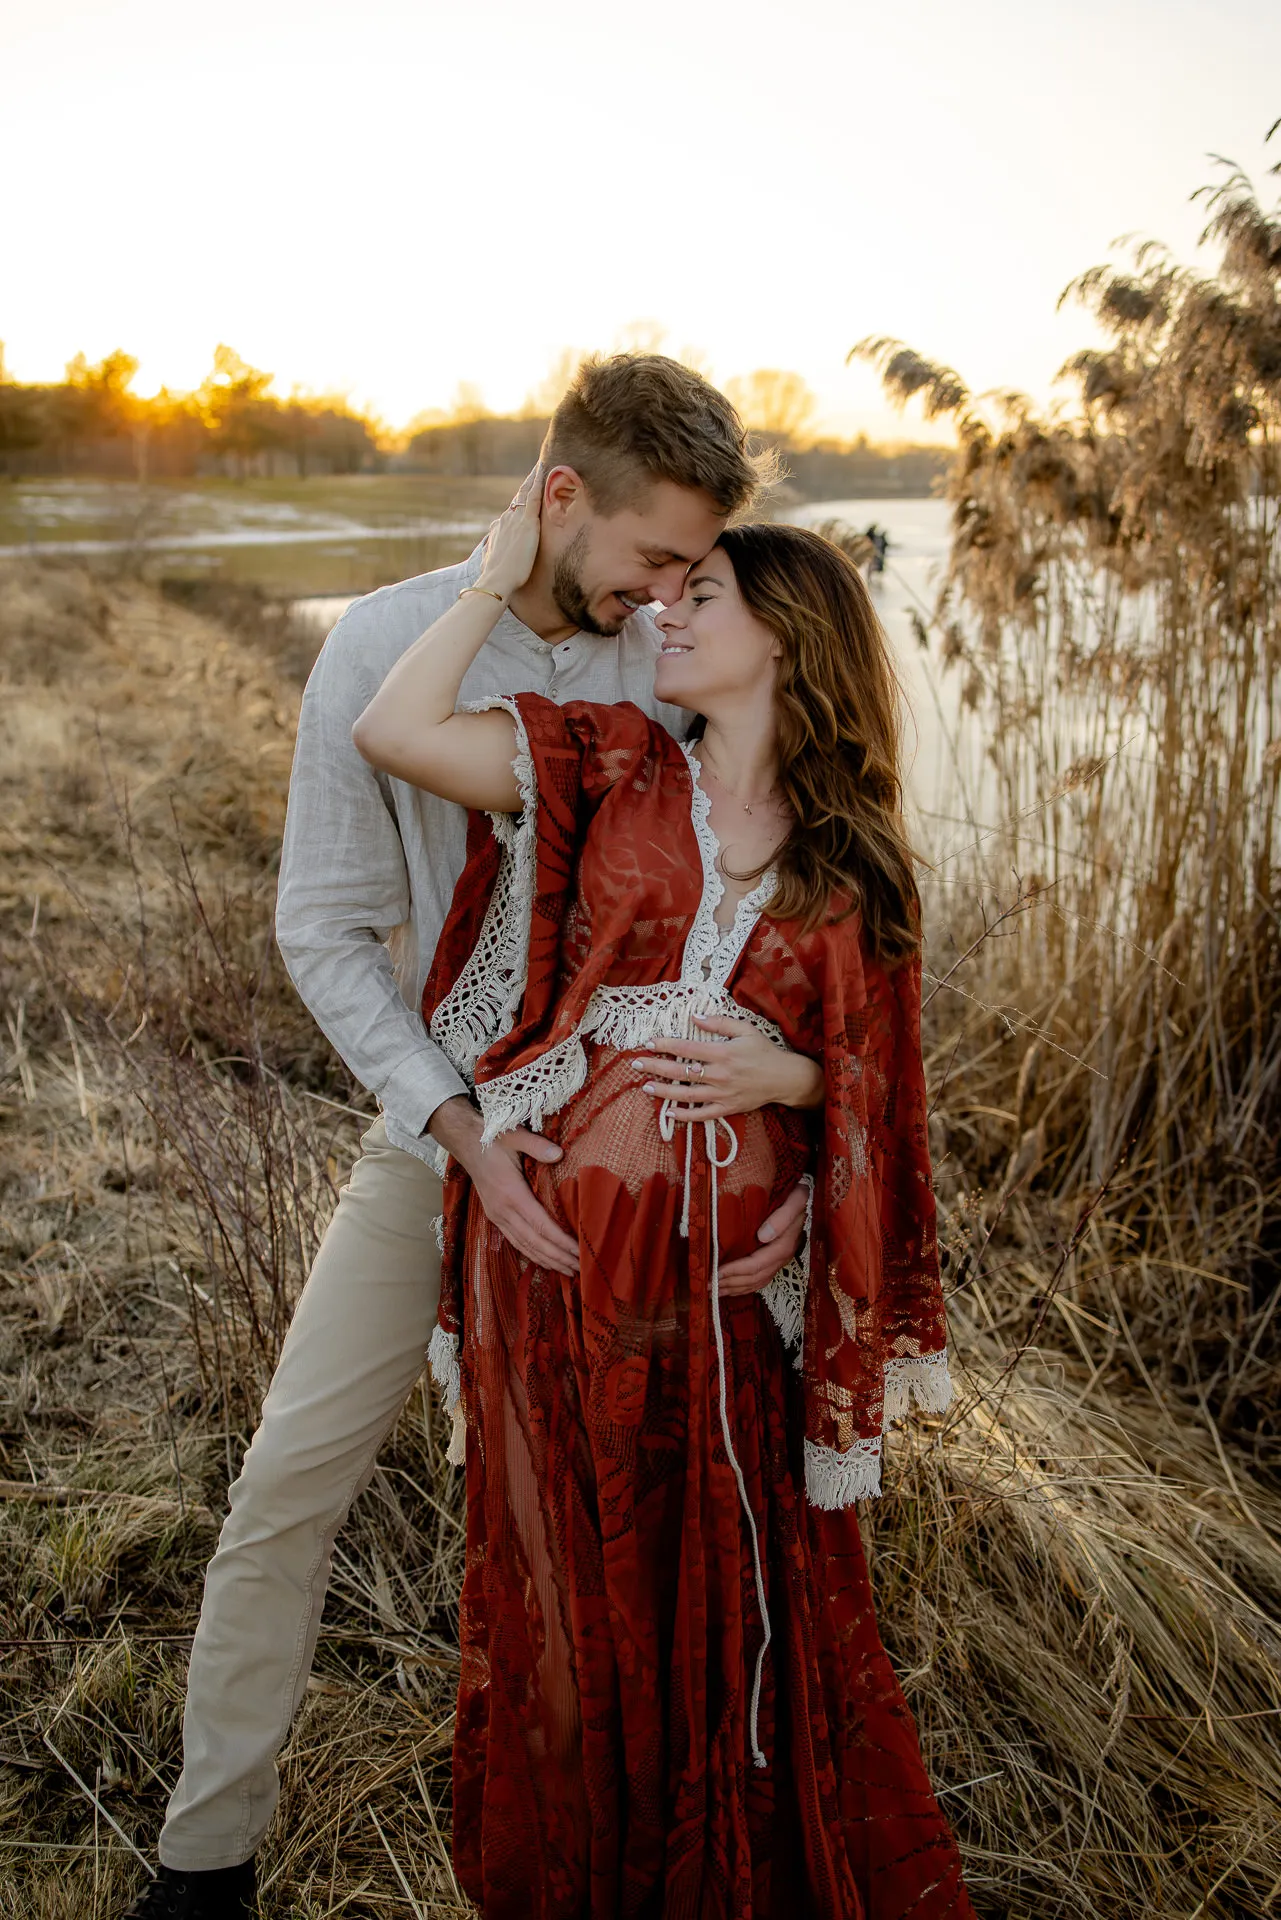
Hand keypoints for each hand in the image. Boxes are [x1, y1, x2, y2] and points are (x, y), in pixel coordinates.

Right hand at [428, 1095, 578, 1276]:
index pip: (541, 1225)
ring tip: (568, 1270)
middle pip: (534, 1243)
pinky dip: (532, 1254)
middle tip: (581, 1269)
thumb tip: (559, 1154)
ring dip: (546, 1260)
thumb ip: (537, 1145)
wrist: (465, 1142)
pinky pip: (515, 1241)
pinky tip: (545, 1260)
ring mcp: (497, 1215)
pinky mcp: (495, 1216)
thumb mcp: (515, 1136)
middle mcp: (503, 1211)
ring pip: (524, 1246)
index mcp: (511, 1194)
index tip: (579, 1251)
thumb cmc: (493, 1138)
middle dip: (558, 1258)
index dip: (561, 1242)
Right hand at [477, 464, 543, 600]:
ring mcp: (516, 519)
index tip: (525, 490)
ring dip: (533, 478)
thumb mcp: (493, 560)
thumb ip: (494, 550)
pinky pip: (534, 497)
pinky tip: (544, 471)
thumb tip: (491, 547)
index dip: (519, 499)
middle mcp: (506, 519)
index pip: (512, 510)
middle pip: (518, 497)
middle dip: (527, 483)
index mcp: (499, 528)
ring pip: (526, 493)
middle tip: (537, 469)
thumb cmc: (496, 577)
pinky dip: (538, 483)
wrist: (496, 580)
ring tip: (542, 465)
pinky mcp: (527, 523)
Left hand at [630, 1015, 823, 1123]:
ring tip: (645, 1087)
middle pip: (680, 1072)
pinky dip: (685, 1116)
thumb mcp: (745, 1029)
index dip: (665, 1045)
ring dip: (664, 1091)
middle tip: (635, 1064)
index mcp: (723, 1052)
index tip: (649, 1043)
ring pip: (687, 1095)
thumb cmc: (763, 1051)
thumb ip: (719, 1022)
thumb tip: (695, 1017)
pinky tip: (669, 1113)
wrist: (784, 1078)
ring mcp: (722, 1093)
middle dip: (655, 1067)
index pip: (687, 1048)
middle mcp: (720, 1074)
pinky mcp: (727, 1108)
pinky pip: (702, 1114)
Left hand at [719, 1180, 809, 1295]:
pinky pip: (760, 1280)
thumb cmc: (800, 1196)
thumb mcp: (795, 1200)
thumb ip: (782, 1217)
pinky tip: (730, 1289)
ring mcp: (780, 1261)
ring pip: (756, 1282)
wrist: (809, 1198)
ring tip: (713, 1293)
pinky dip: (744, 1287)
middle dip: (730, 1283)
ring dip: (734, 1289)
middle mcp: (782, 1257)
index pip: (755, 1265)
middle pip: (754, 1277)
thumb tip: (763, 1236)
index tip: (715, 1273)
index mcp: (783, 1245)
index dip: (734, 1271)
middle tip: (706, 1286)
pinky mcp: (776, 1260)